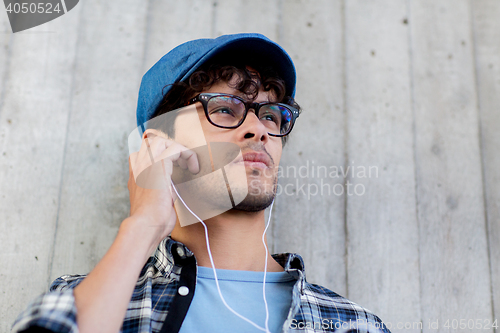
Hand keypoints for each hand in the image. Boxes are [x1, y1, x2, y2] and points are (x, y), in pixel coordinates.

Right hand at [127, 129, 198, 246]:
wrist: (146, 226)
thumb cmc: (153, 220)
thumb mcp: (157, 199)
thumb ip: (161, 187)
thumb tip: (174, 183)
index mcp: (136, 173)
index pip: (144, 150)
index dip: (162, 153)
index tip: (177, 165)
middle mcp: (138, 166)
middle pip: (152, 141)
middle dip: (171, 149)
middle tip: (184, 165)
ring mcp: (146, 163)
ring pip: (162, 141)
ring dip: (179, 150)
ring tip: (188, 166)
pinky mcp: (158, 165)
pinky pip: (176, 148)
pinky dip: (188, 155)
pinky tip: (193, 169)